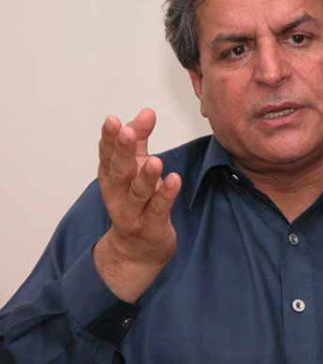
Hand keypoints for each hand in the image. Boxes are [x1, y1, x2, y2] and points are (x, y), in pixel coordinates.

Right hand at [93, 108, 180, 302]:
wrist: (136, 250)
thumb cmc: (136, 201)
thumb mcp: (134, 169)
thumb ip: (139, 141)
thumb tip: (146, 112)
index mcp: (111, 178)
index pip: (107, 155)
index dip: (109, 139)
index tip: (112, 120)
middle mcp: (118, 195)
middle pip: (118, 172)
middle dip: (122, 151)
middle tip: (127, 132)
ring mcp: (133, 214)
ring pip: (138, 194)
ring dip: (146, 177)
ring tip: (155, 160)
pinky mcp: (152, 228)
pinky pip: (158, 211)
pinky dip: (166, 196)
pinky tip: (175, 180)